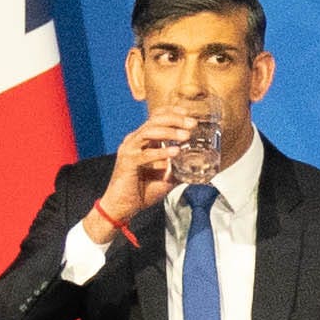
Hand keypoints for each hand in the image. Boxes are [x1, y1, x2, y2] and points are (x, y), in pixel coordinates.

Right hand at [94, 115, 201, 239]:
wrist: (122, 207)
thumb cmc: (141, 191)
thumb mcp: (165, 178)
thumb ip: (178, 169)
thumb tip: (197, 168)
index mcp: (142, 140)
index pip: (156, 117)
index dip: (172, 112)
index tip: (189, 114)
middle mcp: (134, 141)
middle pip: (154, 120)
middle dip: (175, 119)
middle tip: (192, 124)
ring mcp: (129, 150)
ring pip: (149, 132)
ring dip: (169, 132)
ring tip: (186, 136)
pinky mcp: (127, 162)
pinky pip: (145, 154)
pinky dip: (161, 152)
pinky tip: (174, 152)